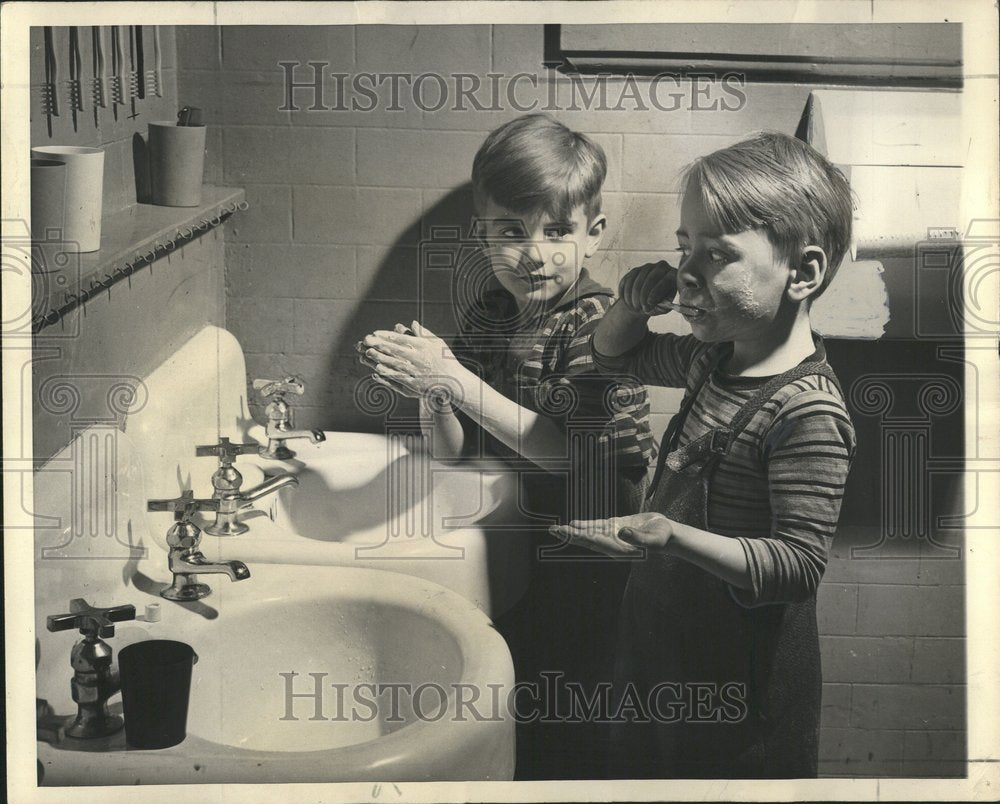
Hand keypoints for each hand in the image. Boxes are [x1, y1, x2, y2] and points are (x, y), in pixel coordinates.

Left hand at [356, 321, 466, 403]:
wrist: (454, 382)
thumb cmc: (445, 360)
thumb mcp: (437, 343)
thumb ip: (424, 333)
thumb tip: (412, 323)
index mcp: (424, 347)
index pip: (402, 339)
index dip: (387, 336)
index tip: (375, 333)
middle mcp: (420, 359)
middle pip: (395, 351)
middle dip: (379, 345)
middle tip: (365, 341)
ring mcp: (417, 372)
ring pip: (394, 364)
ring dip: (380, 358)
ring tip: (367, 354)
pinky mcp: (415, 385)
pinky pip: (398, 378)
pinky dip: (387, 374)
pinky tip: (376, 370)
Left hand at [549, 512, 673, 558]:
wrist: (669, 533)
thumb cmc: (663, 538)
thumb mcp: (653, 539)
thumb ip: (638, 538)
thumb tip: (622, 533)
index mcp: (619, 549)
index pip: (595, 542)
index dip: (580, 537)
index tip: (567, 532)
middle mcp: (612, 544)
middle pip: (587, 540)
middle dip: (570, 535)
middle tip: (552, 530)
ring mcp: (613, 536)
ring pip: (589, 533)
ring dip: (573, 531)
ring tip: (557, 529)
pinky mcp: (616, 527)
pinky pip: (597, 526)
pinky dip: (585, 525)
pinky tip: (575, 524)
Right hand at [617, 261, 677, 316]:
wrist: (646, 300)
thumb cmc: (658, 305)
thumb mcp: (663, 308)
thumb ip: (662, 306)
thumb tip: (654, 303)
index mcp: (673, 275)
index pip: (665, 281)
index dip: (656, 293)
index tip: (649, 303)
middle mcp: (662, 266)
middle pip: (651, 278)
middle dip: (644, 295)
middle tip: (640, 308)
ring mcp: (648, 267)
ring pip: (638, 280)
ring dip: (634, 296)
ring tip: (634, 307)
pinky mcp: (636, 270)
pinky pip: (628, 280)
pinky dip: (626, 292)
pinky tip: (627, 302)